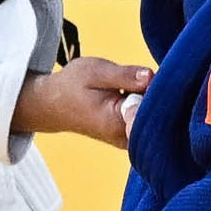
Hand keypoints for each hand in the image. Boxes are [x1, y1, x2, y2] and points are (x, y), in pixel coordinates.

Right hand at [19, 56, 150, 151]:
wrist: (52, 105)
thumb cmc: (71, 86)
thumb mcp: (96, 71)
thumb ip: (125, 75)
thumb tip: (152, 76)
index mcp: (118, 121)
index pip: (154, 106)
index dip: (157, 88)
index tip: (147, 76)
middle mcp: (125, 137)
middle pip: (158, 113)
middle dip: (154, 92)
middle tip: (136, 78)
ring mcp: (127, 139)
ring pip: (152, 117)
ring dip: (147, 98)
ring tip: (126, 88)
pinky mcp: (128, 136)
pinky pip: (145, 120)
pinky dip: (142, 106)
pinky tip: (128, 96)